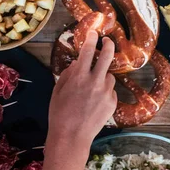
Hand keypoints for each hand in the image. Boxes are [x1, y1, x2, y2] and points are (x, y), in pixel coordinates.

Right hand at [47, 31, 117, 148]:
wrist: (71, 137)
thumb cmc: (59, 114)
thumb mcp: (57, 91)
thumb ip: (68, 75)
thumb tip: (76, 63)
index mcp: (78, 77)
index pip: (87, 50)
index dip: (91, 38)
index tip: (93, 32)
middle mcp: (95, 81)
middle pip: (107, 56)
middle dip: (108, 44)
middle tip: (107, 40)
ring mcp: (105, 92)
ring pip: (109, 76)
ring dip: (103, 77)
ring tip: (92, 90)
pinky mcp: (112, 103)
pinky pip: (110, 91)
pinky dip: (104, 93)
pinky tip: (94, 104)